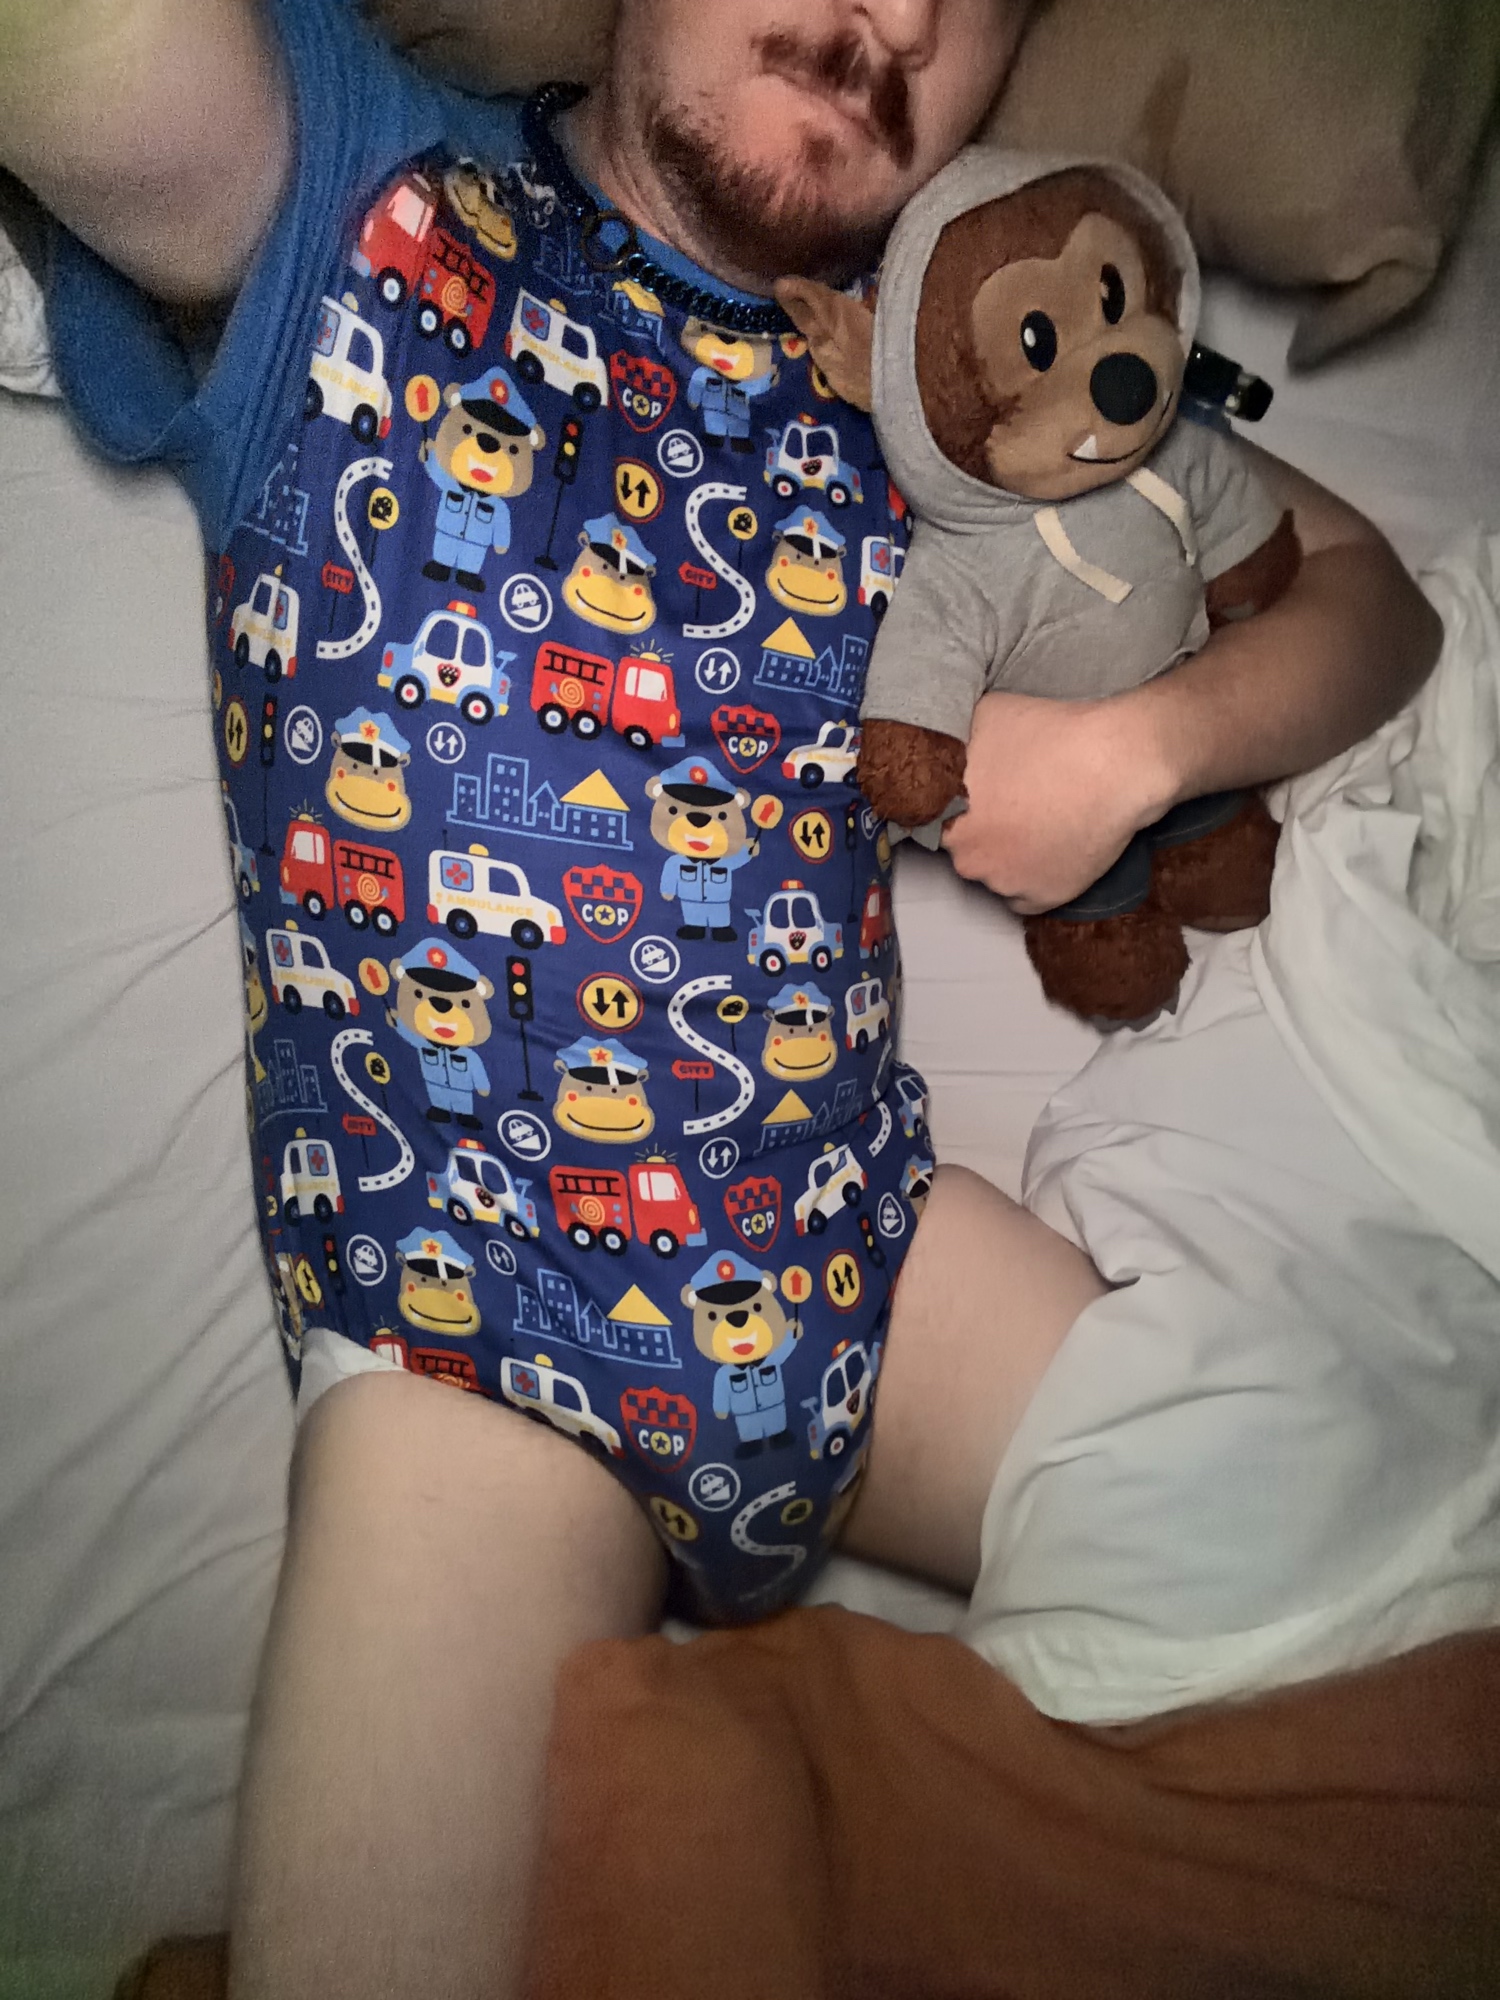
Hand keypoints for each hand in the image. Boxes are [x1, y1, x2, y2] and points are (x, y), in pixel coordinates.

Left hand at [941, 690, 1168, 913]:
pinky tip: (1051, 848)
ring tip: (1040, 822)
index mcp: (947, 815)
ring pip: (995, 873)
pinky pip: (1026, 897)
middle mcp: (968, 858)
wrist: (1115, 763)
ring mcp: (1005, 883)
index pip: (937, 821)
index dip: (961, 807)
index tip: (983, 796)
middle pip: (966, 848)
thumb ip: (955, 741)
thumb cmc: (1053, 735)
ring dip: (1010, 855)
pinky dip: (1035, 878)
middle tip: (1015, 805)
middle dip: (985, 829)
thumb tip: (946, 742)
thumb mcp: (986, 716)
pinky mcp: (1041, 899)